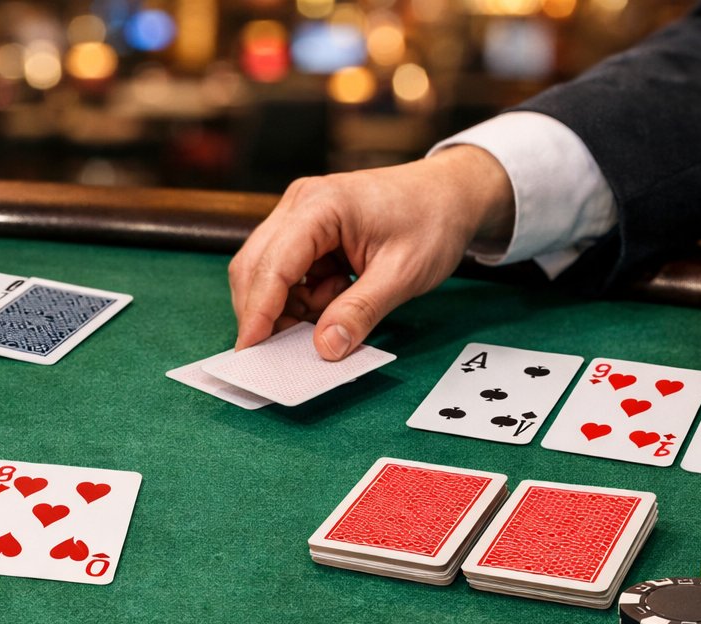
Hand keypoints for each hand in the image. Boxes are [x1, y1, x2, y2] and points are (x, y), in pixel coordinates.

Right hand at [228, 146, 514, 359]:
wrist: (450, 194)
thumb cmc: (432, 221)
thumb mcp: (403, 274)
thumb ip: (361, 311)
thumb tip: (325, 349)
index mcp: (321, 205)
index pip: (273, 264)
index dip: (258, 311)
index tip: (250, 351)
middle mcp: (299, 205)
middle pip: (255, 267)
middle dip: (264, 313)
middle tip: (281, 353)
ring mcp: (299, 216)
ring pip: (266, 273)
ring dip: (288, 307)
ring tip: (332, 315)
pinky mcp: (305, 232)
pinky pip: (287, 274)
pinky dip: (302, 298)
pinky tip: (335, 299)